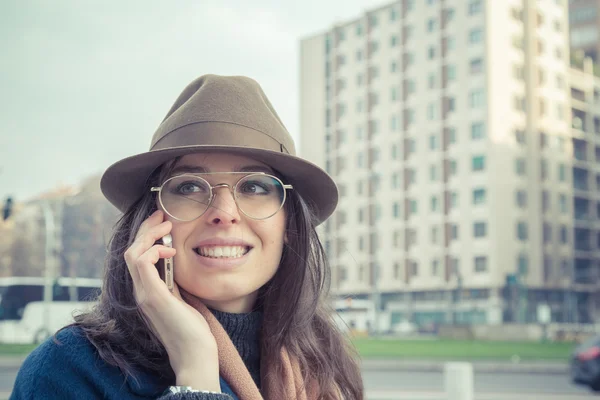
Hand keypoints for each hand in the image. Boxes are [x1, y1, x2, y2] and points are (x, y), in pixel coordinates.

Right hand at [124, 209, 219, 391]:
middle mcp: (140, 291)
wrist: (194, 353)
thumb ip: (173, 283)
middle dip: (145, 229)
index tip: (162, 222)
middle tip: (161, 214)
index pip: (137, 257)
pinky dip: (153, 250)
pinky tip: (170, 248)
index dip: (146, 236)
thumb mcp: (181, 298)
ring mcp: (143, 294)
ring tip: (166, 225)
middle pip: (131, 250)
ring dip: (148, 235)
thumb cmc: (192, 329)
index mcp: (147, 291)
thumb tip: (176, 264)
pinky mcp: (152, 296)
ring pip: (132, 253)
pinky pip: (142, 263)